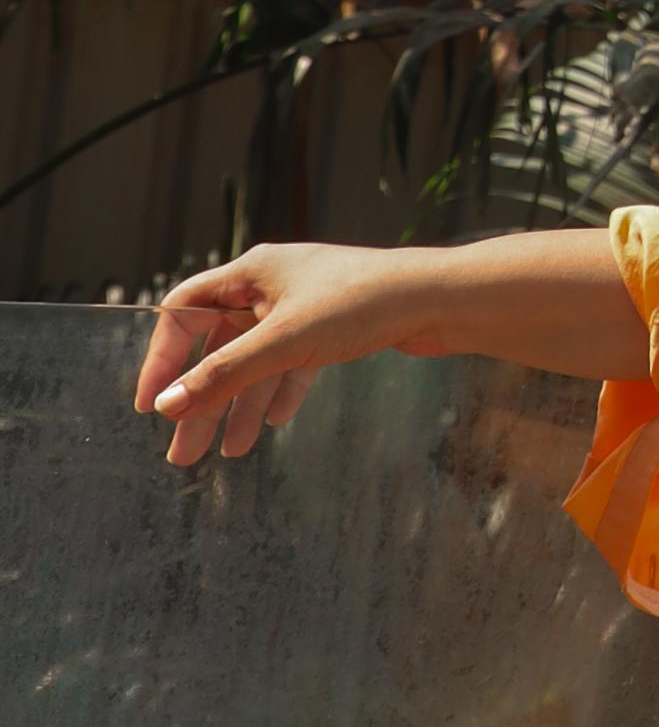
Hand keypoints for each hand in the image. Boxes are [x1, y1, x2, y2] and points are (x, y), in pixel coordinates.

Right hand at [134, 248, 430, 467]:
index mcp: (252, 272)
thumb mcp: (282, 343)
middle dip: (202, 399)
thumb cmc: (361, 304)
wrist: (439, 300)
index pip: (185, 311)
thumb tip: (168, 405)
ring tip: (229, 453)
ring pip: (258, 361)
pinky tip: (276, 423)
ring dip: (241, 406)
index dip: (163, 357)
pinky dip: (281, 392)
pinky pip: (292, 364)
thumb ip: (224, 374)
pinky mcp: (334, 328)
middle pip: (220, 346)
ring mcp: (304, 307)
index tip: (150, 404)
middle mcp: (273, 285)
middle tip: (182, 454)